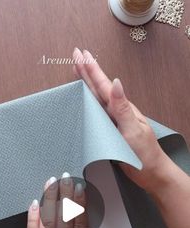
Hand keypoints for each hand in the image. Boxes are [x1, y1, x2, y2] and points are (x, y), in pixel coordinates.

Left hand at [12, 174, 130, 227]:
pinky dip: (33, 217)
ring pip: (48, 221)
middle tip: (67, 177)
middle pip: (65, 218)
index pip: (82, 226)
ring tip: (51, 183)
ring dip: (50, 200)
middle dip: (66, 195)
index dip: (82, 206)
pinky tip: (34, 203)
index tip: (82, 191)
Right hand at [73, 48, 172, 192]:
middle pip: (99, 88)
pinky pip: (96, 114)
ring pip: (97, 99)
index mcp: (121, 109)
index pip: (103, 86)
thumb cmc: (144, 154)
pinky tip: (85, 101)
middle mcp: (116, 113)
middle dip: (87, 71)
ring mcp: (113, 122)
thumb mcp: (133, 130)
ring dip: (87, 84)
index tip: (81, 54)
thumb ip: (123, 108)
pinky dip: (89, 103)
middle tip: (76, 54)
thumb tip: (115, 82)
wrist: (151, 173)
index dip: (92, 70)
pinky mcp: (111, 133)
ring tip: (78, 71)